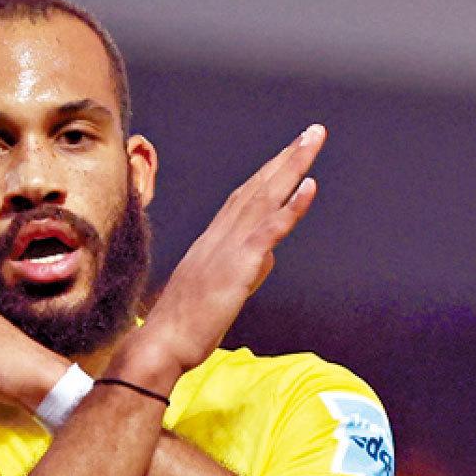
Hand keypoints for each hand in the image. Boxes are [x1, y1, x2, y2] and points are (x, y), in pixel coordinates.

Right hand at [128, 124, 325, 378]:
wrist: (162, 344)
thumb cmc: (186, 325)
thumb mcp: (221, 293)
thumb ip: (246, 271)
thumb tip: (268, 258)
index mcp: (214, 241)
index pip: (246, 198)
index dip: (270, 173)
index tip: (290, 152)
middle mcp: (220, 236)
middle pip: (258, 187)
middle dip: (287, 157)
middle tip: (313, 132)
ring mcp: (228, 248)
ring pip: (264, 198)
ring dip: (292, 166)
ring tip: (313, 140)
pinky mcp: (237, 266)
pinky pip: (268, 230)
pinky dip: (290, 206)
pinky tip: (309, 185)